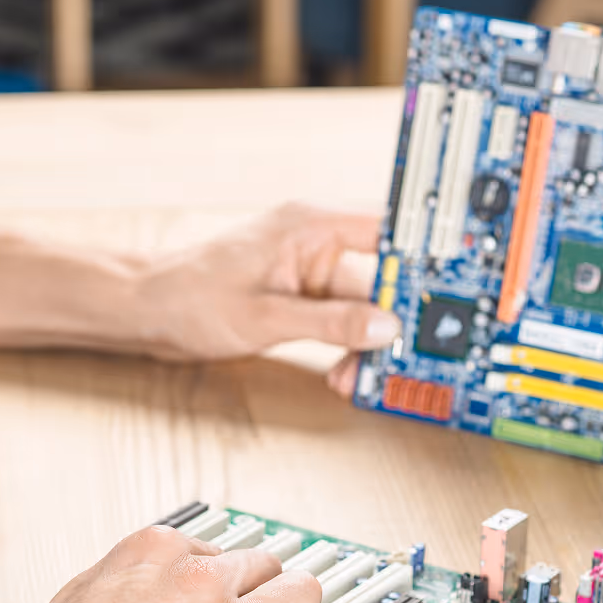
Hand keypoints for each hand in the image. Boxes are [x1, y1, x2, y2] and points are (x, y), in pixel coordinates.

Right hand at [0, 525, 324, 602]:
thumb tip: (140, 590)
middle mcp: (198, 579)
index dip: (222, 582)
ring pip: (300, 598)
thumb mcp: (74, 597)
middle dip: (266, 591)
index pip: (218, 550)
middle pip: (267, 567)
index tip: (224, 599)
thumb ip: (121, 582)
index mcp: (154, 552)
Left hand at [133, 203, 399, 362]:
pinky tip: (343, 373)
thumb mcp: (266, 316)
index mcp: (310, 226)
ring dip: (365, 342)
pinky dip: (344, 346)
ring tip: (362, 376)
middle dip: (391, 319)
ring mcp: (306, 272)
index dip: (424, 254)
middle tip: (408, 353)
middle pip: (378, 278)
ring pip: (359, 307)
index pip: (387, 229)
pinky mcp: (297, 298)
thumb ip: (330, 321)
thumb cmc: (190, 298)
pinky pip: (337, 320)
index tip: (455, 282)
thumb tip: (385, 327)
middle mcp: (314, 243)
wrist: (147, 312)